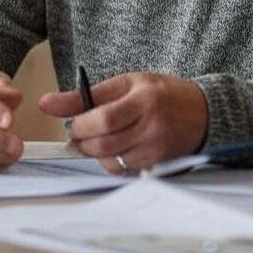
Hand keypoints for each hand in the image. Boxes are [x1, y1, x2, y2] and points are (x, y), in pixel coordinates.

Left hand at [38, 72, 206, 173]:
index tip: (75, 123)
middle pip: (102, 145)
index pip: (102, 120)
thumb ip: (87, 95)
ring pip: (109, 160)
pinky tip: (124, 145)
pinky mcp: (157, 164)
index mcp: (144, 99)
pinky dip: (114, 160)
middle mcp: (152, 126)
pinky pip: (122, 169)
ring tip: (107, 136)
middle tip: (84, 132)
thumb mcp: (129, 83)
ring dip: (98, 152)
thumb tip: (47, 103)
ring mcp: (156, 148)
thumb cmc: (163, 94)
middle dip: (84, 142)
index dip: (80, 125)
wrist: (204, 113)